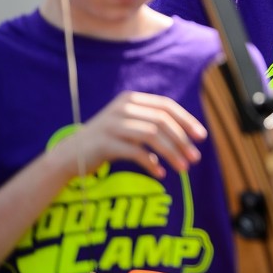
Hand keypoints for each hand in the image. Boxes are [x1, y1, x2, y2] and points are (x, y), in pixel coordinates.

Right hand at [53, 91, 206, 178]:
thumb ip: (153, 124)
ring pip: (152, 135)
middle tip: (195, 158)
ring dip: (172, 152)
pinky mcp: (105, 142)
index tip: (201, 137)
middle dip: (182, 140)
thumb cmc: (108, 140)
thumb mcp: (131, 125)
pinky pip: (136, 152)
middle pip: (161, 121)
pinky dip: (151, 162)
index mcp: (131, 99)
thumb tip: (190, 136)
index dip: (186, 120)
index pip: (166, 106)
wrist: (70, 154)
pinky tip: (160, 172)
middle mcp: (122, 108)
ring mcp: (112, 124)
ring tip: (183, 168)